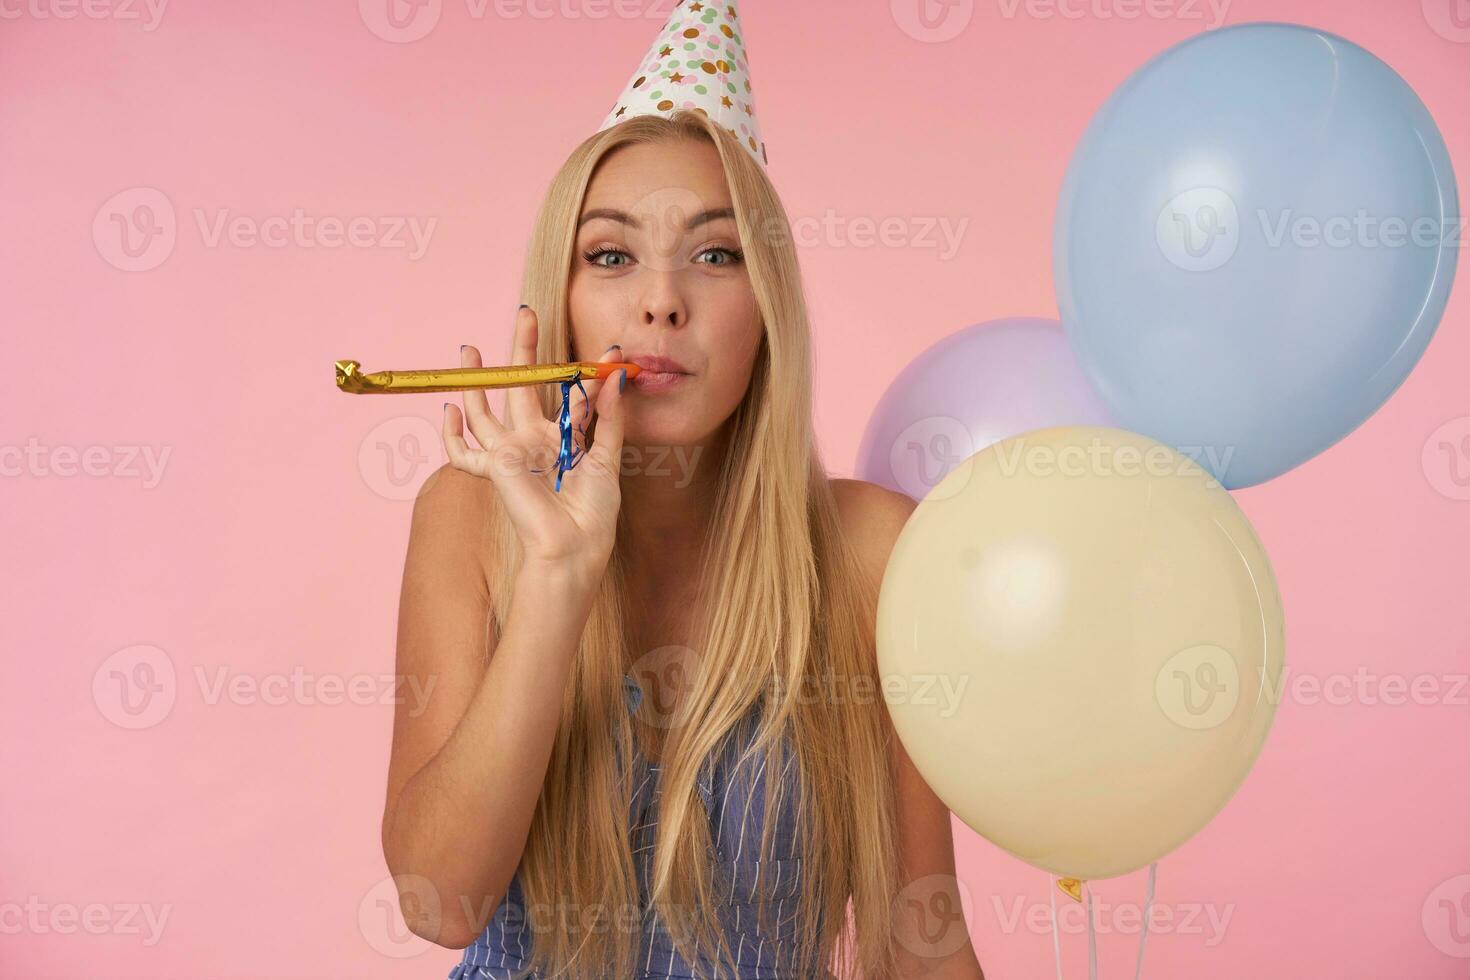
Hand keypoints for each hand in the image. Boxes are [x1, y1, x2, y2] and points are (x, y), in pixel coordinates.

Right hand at [442, 305, 626, 586]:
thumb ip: (609, 416)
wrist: (573, 545)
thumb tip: (614, 375)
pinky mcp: (495, 466)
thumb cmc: (592, 513)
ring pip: (486, 411)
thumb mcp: (608, 458)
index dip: (588, 372)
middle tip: (525, 313)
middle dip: (522, 350)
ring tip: (469, 348)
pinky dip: (450, 435)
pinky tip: (448, 409)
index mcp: (563, 440)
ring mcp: (511, 453)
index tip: (611, 349)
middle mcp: (534, 442)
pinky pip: (463, 453)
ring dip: (478, 379)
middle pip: (523, 387)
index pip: (572, 396)